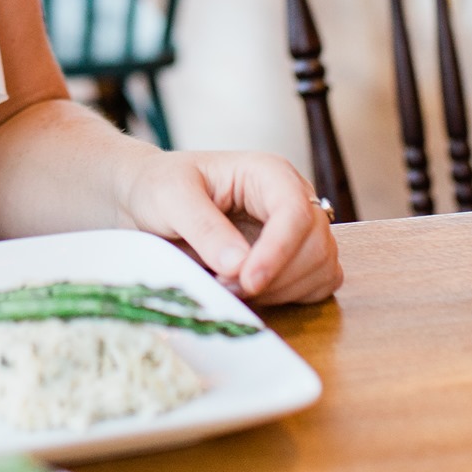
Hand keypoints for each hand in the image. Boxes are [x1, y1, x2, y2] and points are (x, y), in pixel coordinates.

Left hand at [114, 148, 341, 304]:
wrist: (150, 201)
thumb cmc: (160, 187)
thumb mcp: (171, 197)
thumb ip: (204, 227)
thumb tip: (239, 264)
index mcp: (268, 173)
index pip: (295, 212)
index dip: (279, 251)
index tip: (248, 280)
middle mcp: (291, 198)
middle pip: (316, 244)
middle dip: (276, 276)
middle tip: (225, 284)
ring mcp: (297, 230)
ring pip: (321, 268)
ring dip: (281, 290)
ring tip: (230, 286)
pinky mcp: (295, 258)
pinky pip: (317, 284)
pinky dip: (290, 297)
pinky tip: (251, 293)